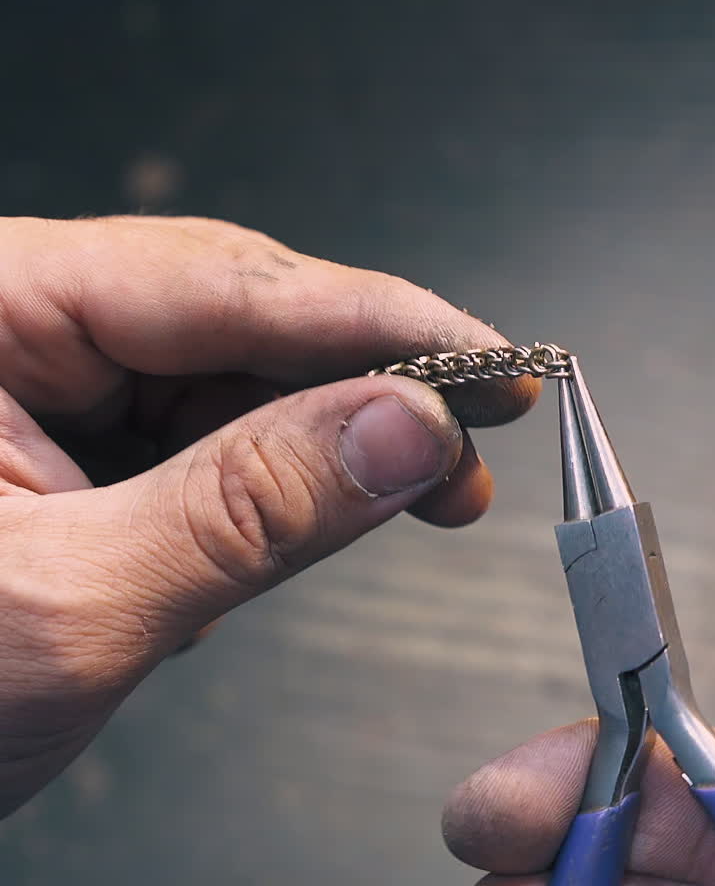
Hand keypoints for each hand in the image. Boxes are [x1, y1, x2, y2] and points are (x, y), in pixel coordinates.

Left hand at [0, 214, 535, 815]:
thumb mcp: (76, 606)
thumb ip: (249, 509)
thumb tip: (410, 427)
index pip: (211, 279)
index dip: (373, 317)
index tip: (494, 356)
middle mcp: (4, 320)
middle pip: (225, 313)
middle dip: (362, 380)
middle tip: (475, 441)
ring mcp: (28, 382)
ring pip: (219, 376)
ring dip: (326, 435)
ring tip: (426, 486)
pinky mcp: (53, 445)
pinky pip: (189, 438)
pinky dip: (267, 481)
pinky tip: (321, 510)